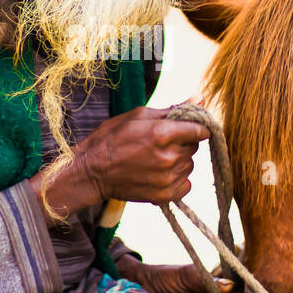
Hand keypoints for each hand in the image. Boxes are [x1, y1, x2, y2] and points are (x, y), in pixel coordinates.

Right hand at [32, 102, 208, 219]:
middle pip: (194, 147)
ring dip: (178, 161)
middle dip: (182, 142)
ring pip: (189, 165)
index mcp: (162, 133)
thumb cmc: (111, 139)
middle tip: (160, 143)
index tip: (186, 128)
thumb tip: (201, 97)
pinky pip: (186, 184)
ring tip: (155, 159)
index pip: (200, 130)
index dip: (194, 127)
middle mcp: (169, 157)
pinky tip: (159, 173)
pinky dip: (177, 179)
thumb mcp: (138, 116)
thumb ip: (173, 109)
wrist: (91, 172)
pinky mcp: (165, 195)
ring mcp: (167, 178)